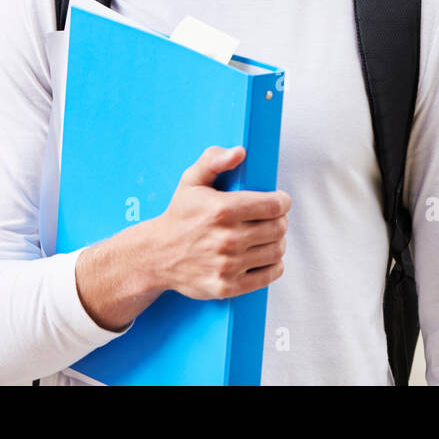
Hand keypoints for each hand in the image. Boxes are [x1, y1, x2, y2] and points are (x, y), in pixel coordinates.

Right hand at [144, 145, 290, 299]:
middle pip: (279, 228)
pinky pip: (269, 275)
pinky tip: (265, 257)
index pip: (274, 206)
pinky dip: (274, 265)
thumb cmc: (179, 216)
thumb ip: (215, 160)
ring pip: (277, 251)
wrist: (155, 256)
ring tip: (267, 237)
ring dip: (278, 242)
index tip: (279, 201)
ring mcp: (227, 265)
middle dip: (280, 221)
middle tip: (272, 219)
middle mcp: (226, 239)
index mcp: (221, 210)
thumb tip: (240, 152)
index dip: (282, 201)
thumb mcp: (191, 180)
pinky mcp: (227, 286)